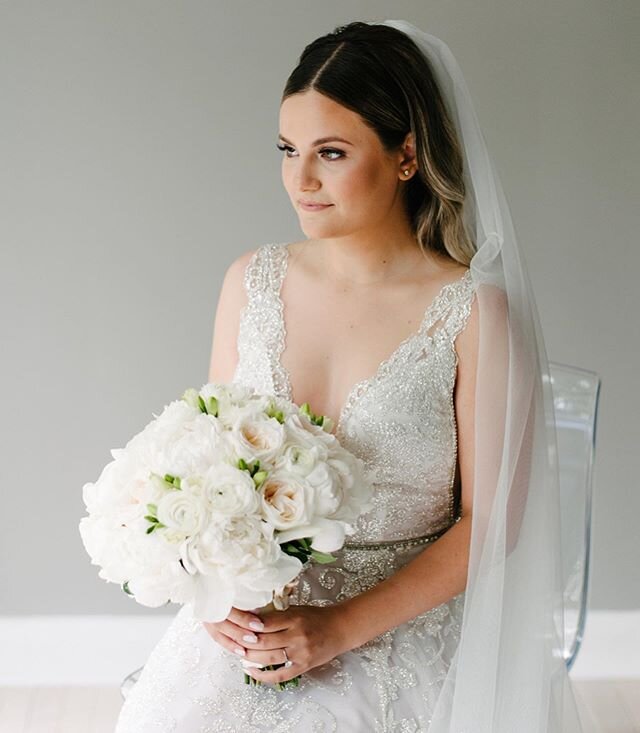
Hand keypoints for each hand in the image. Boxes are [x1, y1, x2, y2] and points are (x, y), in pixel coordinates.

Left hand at [207, 604, 349, 685]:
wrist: (340, 629)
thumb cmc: (316, 617)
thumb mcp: (297, 609)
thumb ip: (277, 614)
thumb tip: (252, 616)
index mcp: (294, 618)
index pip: (266, 622)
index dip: (249, 625)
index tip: (237, 624)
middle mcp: (297, 636)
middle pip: (264, 642)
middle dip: (246, 642)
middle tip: (234, 640)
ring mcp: (300, 653)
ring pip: (268, 658)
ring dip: (250, 657)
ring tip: (240, 654)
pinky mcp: (303, 666)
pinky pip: (279, 675)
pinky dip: (263, 676)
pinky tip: (251, 670)